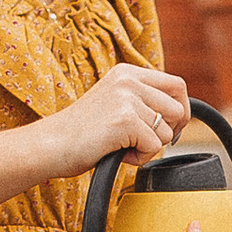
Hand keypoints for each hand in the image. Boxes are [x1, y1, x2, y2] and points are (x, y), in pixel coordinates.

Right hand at [58, 59, 186, 177]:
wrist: (51, 145)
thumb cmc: (81, 132)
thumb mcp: (115, 103)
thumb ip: (142, 100)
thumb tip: (180, 113)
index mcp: (127, 72)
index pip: (176, 85)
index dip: (181, 110)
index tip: (170, 127)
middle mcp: (128, 80)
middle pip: (178, 109)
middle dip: (169, 132)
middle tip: (144, 142)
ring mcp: (127, 98)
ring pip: (167, 132)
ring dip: (149, 147)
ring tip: (123, 146)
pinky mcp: (125, 119)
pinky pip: (154, 147)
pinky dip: (139, 159)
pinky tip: (117, 153)